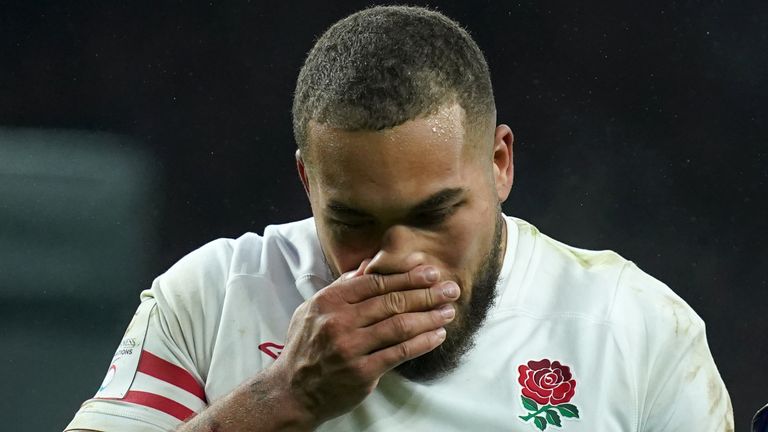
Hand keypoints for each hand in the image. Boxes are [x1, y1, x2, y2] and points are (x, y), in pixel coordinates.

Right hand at [270, 262, 459, 426]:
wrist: (293, 391)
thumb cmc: (306, 346)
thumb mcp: (314, 309)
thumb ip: (343, 288)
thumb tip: (369, 265)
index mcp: (329, 301)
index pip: (375, 283)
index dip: (406, 276)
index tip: (430, 271)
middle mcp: (339, 322)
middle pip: (392, 302)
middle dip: (426, 293)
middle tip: (450, 288)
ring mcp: (350, 348)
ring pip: (400, 326)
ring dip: (430, 317)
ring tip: (449, 310)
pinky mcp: (362, 372)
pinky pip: (400, 353)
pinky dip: (422, 342)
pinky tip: (437, 335)